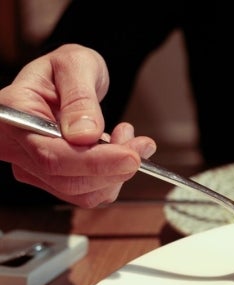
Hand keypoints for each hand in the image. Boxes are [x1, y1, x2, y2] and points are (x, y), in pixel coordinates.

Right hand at [0, 44, 155, 206]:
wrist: (67, 78)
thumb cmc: (65, 67)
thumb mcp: (76, 65)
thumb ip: (80, 98)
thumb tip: (84, 135)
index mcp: (13, 115)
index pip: (51, 155)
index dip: (94, 162)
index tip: (131, 156)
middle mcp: (17, 147)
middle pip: (67, 179)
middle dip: (113, 168)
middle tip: (142, 145)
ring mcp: (33, 166)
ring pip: (81, 192)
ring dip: (117, 173)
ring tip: (131, 140)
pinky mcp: (53, 177)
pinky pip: (88, 192)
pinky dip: (114, 176)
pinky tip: (121, 151)